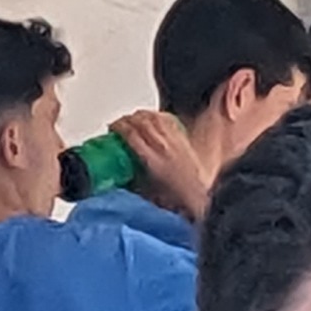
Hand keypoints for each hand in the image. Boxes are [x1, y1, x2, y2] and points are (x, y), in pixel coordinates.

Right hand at [111, 106, 228, 221]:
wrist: (198, 194)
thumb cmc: (175, 195)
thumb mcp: (145, 190)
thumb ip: (131, 178)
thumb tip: (118, 173)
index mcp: (151, 160)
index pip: (131, 134)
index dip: (119, 127)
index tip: (112, 128)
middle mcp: (163, 146)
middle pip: (142, 122)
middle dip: (127, 119)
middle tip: (120, 123)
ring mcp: (174, 140)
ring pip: (154, 117)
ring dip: (141, 115)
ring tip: (134, 118)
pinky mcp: (182, 138)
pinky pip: (167, 120)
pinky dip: (156, 116)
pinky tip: (153, 118)